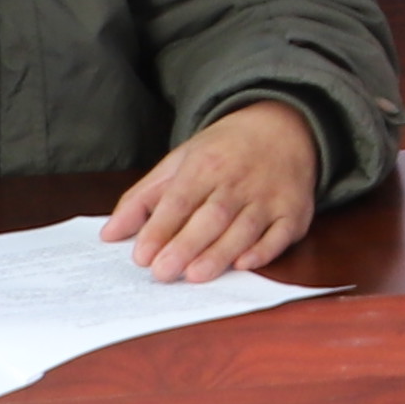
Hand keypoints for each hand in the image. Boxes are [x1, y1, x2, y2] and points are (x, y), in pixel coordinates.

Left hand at [102, 100, 321, 280]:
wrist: (285, 127)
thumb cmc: (224, 151)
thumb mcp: (180, 162)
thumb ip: (144, 198)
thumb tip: (110, 233)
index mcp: (206, 163)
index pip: (180, 199)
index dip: (160, 228)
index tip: (141, 255)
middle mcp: (240, 179)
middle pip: (212, 215)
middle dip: (186, 245)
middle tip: (163, 273)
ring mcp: (271, 196)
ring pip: (245, 227)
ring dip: (221, 253)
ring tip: (195, 276)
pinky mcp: (295, 212)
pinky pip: (281, 234)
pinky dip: (264, 250)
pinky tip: (244, 264)